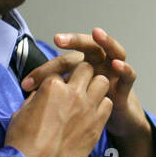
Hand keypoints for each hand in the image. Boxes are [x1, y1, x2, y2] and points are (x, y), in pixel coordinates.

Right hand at [4, 54, 111, 156]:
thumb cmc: (23, 143)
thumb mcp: (21, 112)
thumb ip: (35, 98)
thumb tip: (41, 95)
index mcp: (52, 87)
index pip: (59, 70)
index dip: (56, 79)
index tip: (54, 89)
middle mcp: (73, 93)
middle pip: (86, 68)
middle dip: (81, 74)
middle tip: (75, 86)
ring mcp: (88, 109)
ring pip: (102, 82)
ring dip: (95, 86)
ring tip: (86, 97)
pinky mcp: (97, 125)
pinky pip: (108, 104)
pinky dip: (101, 105)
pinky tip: (92, 113)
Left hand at [23, 28, 147, 141]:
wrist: (114, 124)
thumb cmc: (87, 111)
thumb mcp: (65, 104)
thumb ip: (50, 98)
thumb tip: (27, 99)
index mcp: (79, 69)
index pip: (60, 63)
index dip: (43, 72)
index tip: (27, 84)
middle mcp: (98, 65)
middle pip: (87, 47)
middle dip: (73, 40)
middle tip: (58, 39)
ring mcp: (114, 74)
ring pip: (112, 51)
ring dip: (106, 41)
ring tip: (97, 33)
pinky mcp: (126, 87)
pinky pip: (129, 75)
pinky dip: (125, 68)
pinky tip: (117, 64)